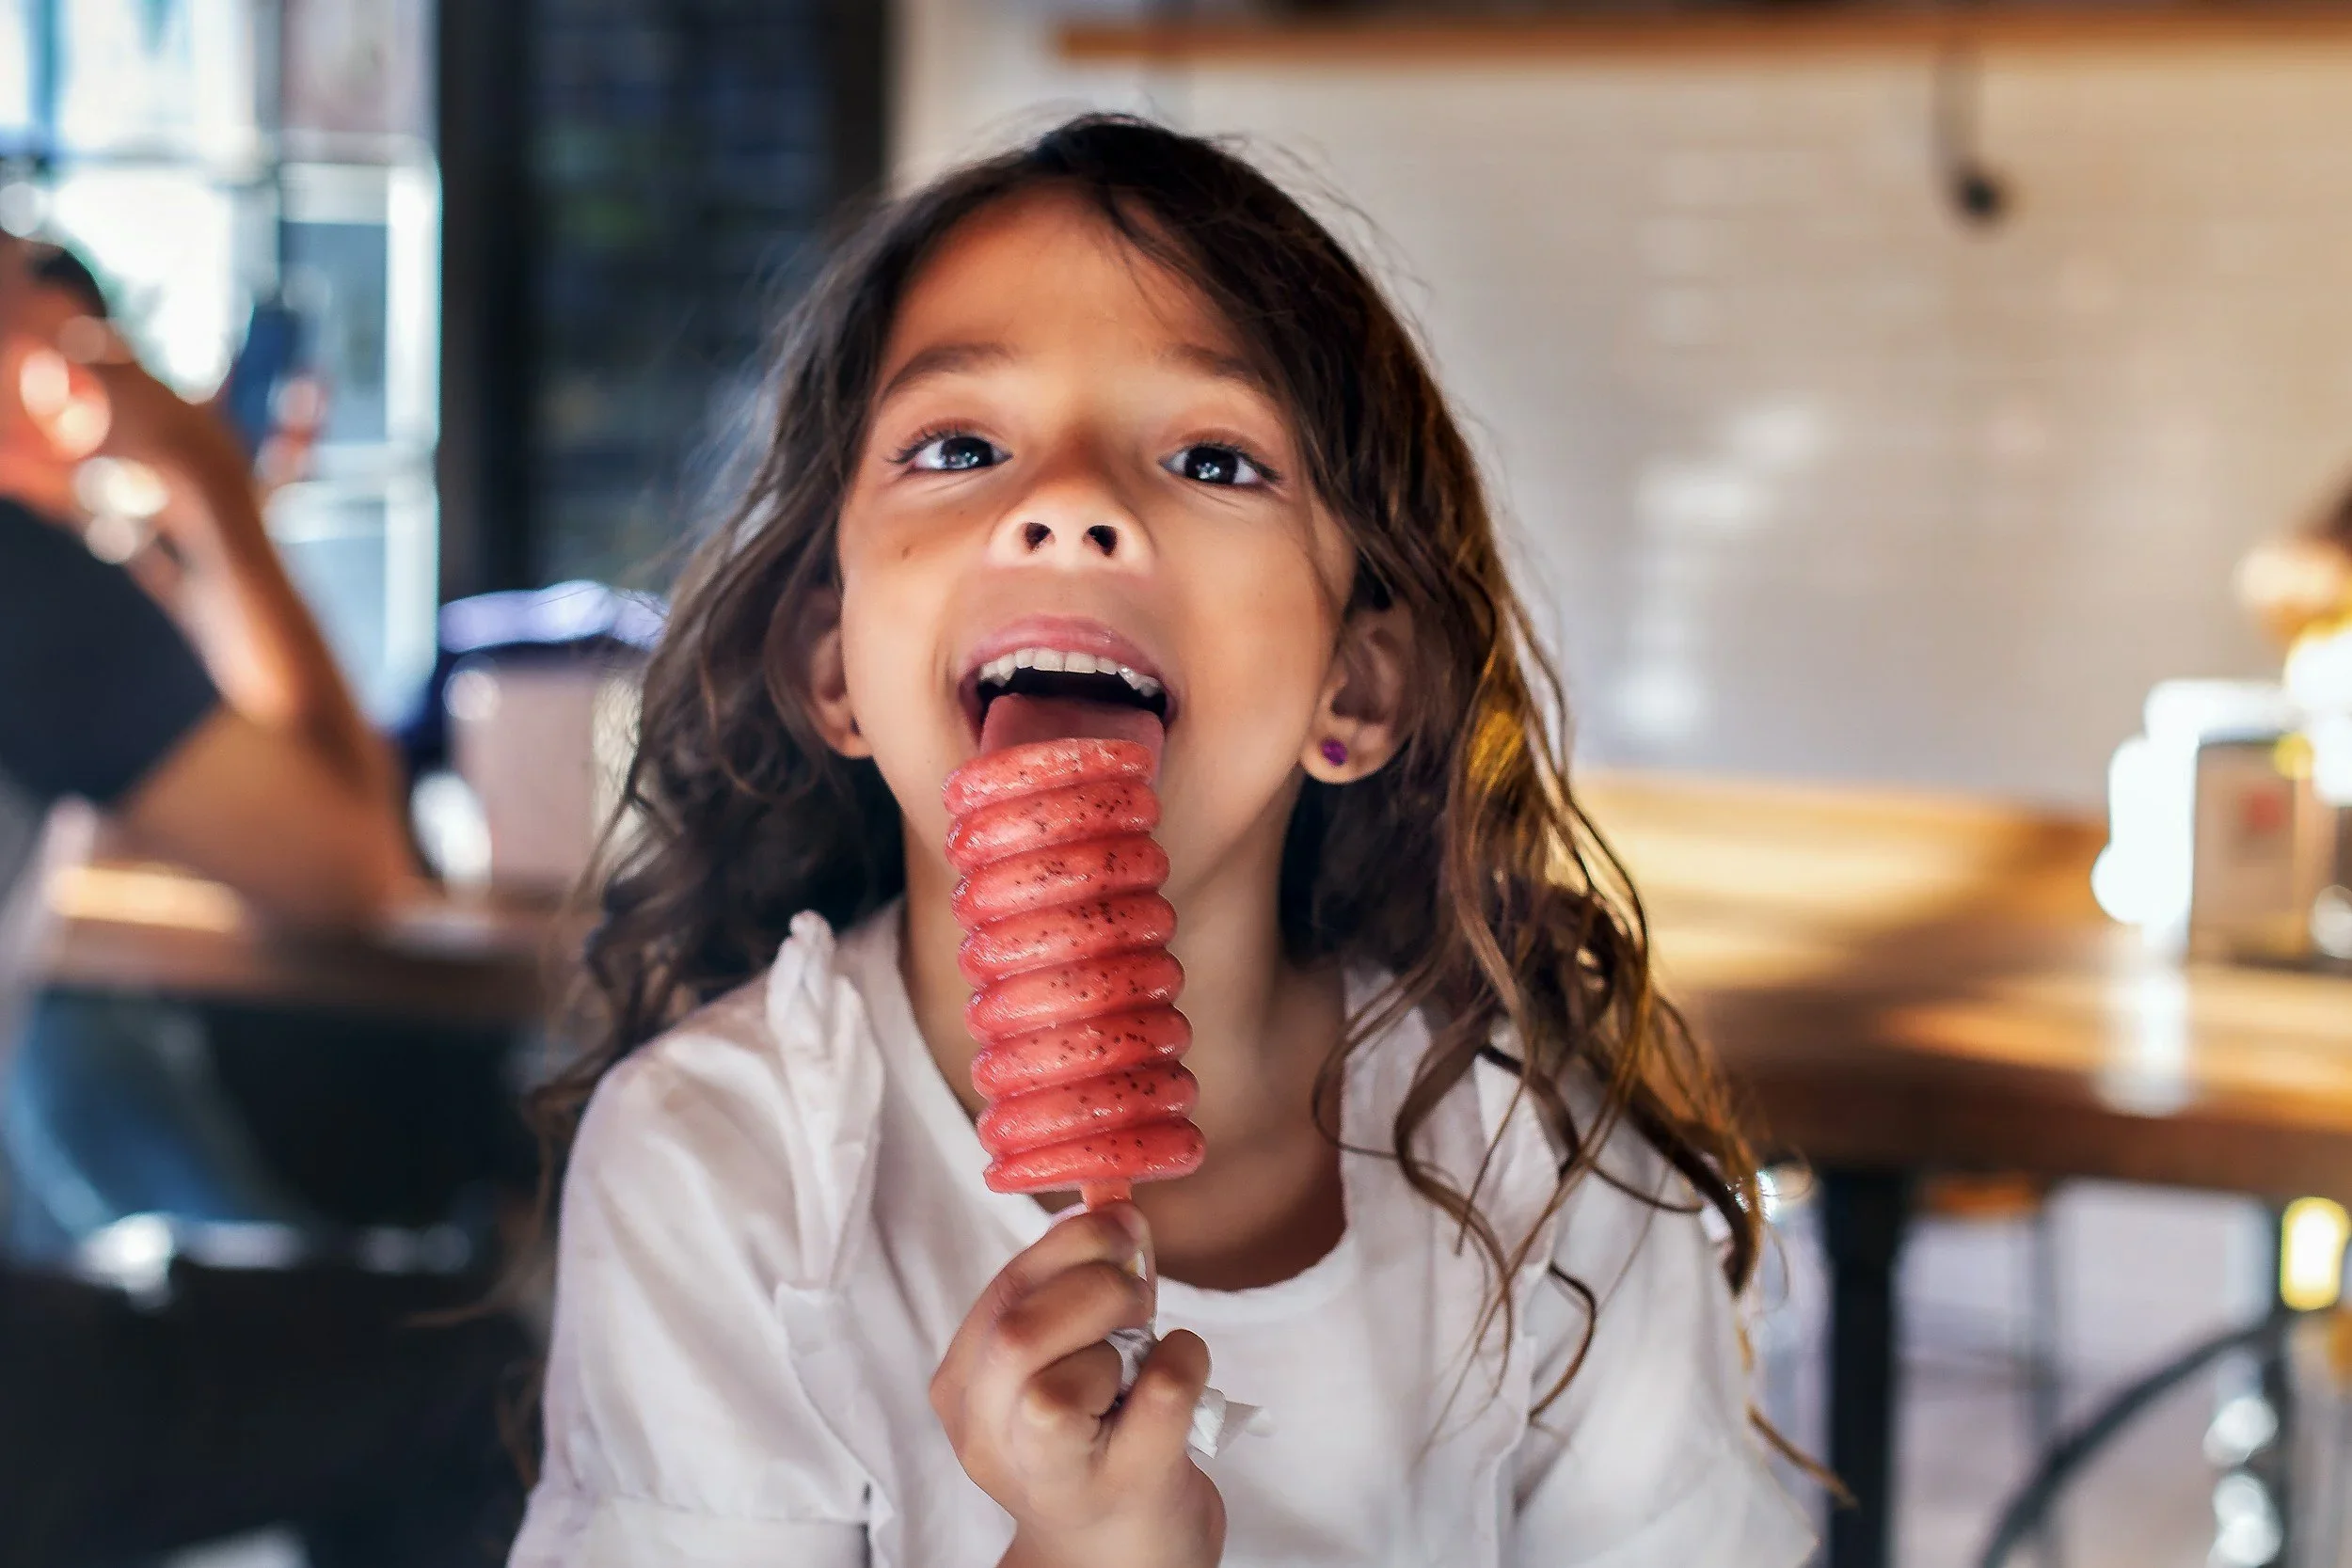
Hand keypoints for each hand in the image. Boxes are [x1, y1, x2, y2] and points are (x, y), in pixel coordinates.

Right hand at [932, 1204, 1224, 1567]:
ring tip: (1143, 1341)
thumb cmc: (1092, 1445)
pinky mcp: (1127, 1488)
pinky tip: (1180, 1369)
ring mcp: (1056, 1475)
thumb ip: (1066, 1292)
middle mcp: (991, 1442)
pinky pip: (1160, 1395)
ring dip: (1124, 1328)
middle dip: (1093, 1282)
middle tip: (1136, 1290)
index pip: (1000, 1296)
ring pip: (1060, 1381)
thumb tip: (1110, 1207)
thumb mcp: (1056, 1363)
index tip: (1116, 1225)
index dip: (1064, 1243)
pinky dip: (1185, 1359)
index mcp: (965, 1395)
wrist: (1115, 1558)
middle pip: (1017, 1335)